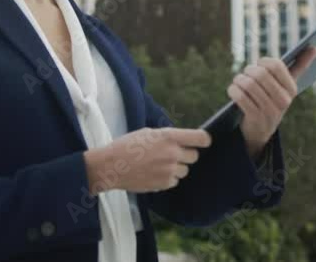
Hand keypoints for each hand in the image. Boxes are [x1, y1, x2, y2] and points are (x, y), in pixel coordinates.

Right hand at [84, 127, 211, 193]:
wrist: (112, 166)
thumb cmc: (127, 146)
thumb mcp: (149, 132)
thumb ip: (168, 137)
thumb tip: (183, 141)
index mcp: (169, 136)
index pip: (201, 139)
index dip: (204, 140)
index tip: (202, 142)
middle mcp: (172, 153)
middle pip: (194, 156)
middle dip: (186, 155)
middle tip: (172, 154)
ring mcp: (169, 170)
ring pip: (185, 170)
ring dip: (176, 168)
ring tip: (159, 164)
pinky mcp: (164, 184)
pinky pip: (175, 181)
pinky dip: (168, 179)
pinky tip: (154, 173)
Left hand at [228, 47, 315, 157]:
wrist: (261, 131)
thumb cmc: (273, 99)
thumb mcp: (286, 86)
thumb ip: (300, 66)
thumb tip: (315, 47)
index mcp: (292, 89)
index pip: (276, 66)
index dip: (263, 61)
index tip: (259, 63)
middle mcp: (283, 100)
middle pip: (260, 74)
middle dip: (248, 70)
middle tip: (245, 73)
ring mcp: (270, 111)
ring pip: (248, 84)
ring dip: (238, 80)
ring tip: (238, 81)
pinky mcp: (255, 118)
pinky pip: (240, 96)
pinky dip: (233, 90)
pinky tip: (233, 90)